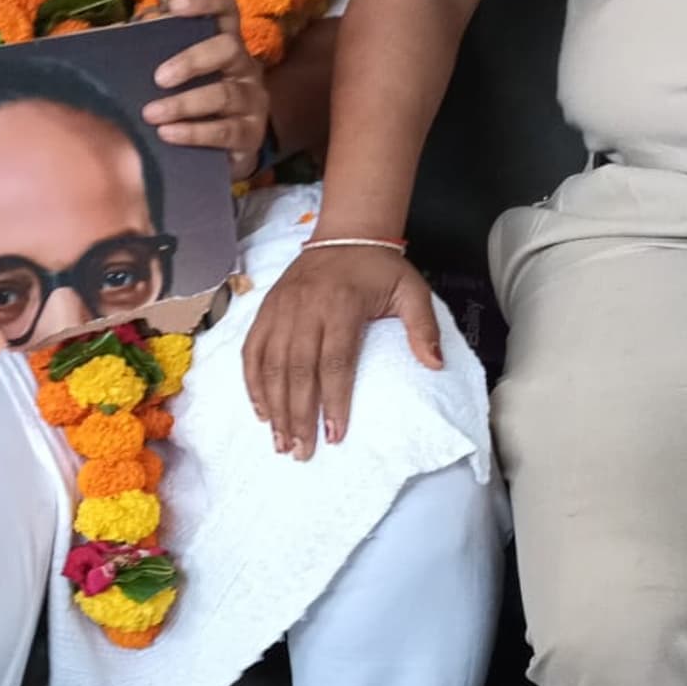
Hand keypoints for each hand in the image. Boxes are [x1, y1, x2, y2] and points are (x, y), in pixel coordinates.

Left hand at [141, 0, 269, 180]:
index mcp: (225, 43)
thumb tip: (118, 33)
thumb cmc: (192, 104)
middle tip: (159, 78)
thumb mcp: (176, 74)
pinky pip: (225, 132)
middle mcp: (244, 66)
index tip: (174, 4)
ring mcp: (251, 101)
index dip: (205, 1)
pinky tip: (168, 134)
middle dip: (192, 60)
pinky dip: (194, 132)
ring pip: (224, 95)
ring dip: (184, 104)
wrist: (223, 153)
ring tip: (152, 114)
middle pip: (228, 47)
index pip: (226, 8)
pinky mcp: (250, 135)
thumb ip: (154, 50)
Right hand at [243, 244, 442, 460]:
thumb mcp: (411, 290)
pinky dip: (253, 383)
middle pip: (297, 371)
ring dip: (274, 407)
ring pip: (271, 365)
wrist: (346, 233)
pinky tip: (262, 411)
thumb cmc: (379, 268)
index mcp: (341, 305)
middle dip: (298, 415)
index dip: (333, 401)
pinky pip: (252, 351)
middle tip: (301, 451)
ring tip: (280, 441)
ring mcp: (281, 310)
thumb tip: (434, 365)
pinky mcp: (266, 311)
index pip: (335, 362)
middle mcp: (305, 308)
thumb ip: (423, 327)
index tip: (334, 435)